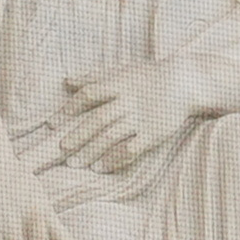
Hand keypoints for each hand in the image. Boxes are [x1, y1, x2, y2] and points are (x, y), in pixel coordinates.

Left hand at [53, 61, 181, 173]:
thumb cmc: (149, 76)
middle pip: (97, 119)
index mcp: (118, 84)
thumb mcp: (121, 70)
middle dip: (77, 135)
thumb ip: (93, 77)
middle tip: (60, 149)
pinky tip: (101, 168)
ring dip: (91, 151)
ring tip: (75, 163)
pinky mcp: (153, 134)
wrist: (186, 82)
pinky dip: (114, 160)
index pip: (88, 94)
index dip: (70, 108)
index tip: (54, 123)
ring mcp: (140, 118)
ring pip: (110, 136)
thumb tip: (67, 81)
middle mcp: (127, 101)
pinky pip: (131, 149)